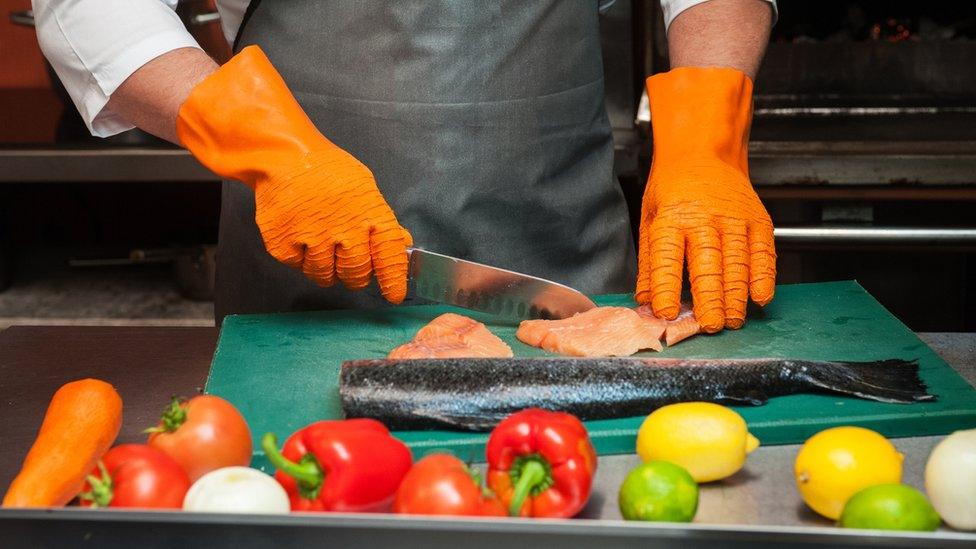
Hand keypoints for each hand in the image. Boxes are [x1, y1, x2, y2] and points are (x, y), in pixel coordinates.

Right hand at [176, 46, 411, 302]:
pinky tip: (302, 237)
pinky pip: (299, 267)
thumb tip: (402, 244)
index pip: (389, 257)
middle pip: (357, 275)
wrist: (284, 157)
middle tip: (350, 266)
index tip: (394, 296)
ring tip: (323, 247)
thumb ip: (382, 220)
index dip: (393, 280)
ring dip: (327, 269)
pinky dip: (302, 259)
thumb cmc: (328, 171)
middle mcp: (343, 230)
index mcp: (369, 214)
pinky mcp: (283, 246)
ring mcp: (312, 240)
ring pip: (326, 277)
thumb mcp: (364, 188)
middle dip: (356, 276)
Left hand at [635, 67, 775, 331]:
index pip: (667, 258)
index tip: (667, 313)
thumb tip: (645, 302)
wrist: (702, 152)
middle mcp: (704, 219)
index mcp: (671, 219)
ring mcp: (734, 219)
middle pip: (708, 265)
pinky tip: (761, 298)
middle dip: (710, 300)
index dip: (667, 288)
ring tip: (732, 321)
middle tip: (710, 327)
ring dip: (736, 297)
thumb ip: (649, 264)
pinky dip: (764, 277)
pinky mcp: (758, 220)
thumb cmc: (672, 190)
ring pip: (738, 264)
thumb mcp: (649, 220)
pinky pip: (764, 253)